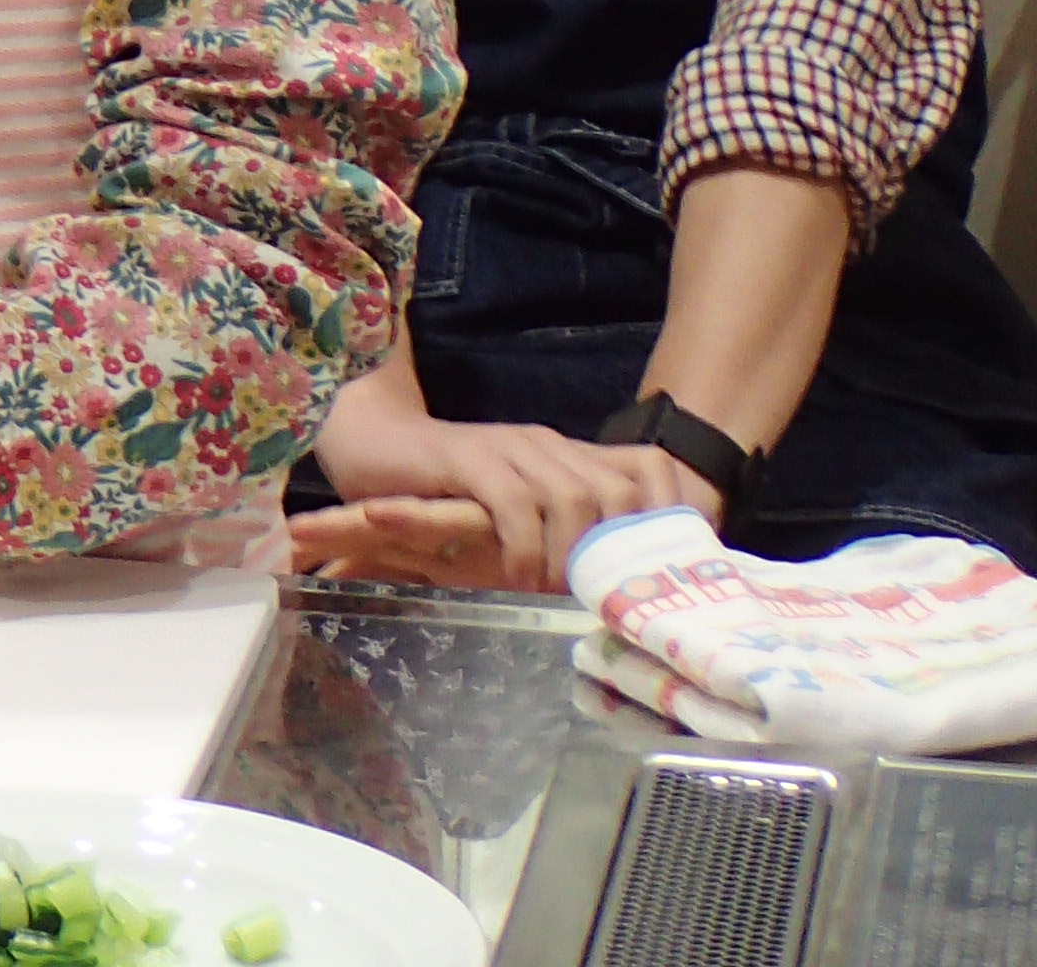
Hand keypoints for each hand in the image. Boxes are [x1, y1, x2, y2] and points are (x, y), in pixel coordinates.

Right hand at [304, 381, 718, 592]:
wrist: (368, 436)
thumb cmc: (442, 486)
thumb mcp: (514, 504)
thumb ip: (556, 525)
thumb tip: (610, 584)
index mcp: (567, 453)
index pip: (648, 471)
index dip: (668, 517)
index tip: (660, 573)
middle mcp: (548, 445)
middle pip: (619, 492)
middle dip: (616, 552)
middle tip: (598, 600)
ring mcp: (510, 448)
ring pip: (573, 499)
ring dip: (569, 556)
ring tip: (554, 596)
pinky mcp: (470, 459)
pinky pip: (515, 505)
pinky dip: (524, 549)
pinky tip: (514, 578)